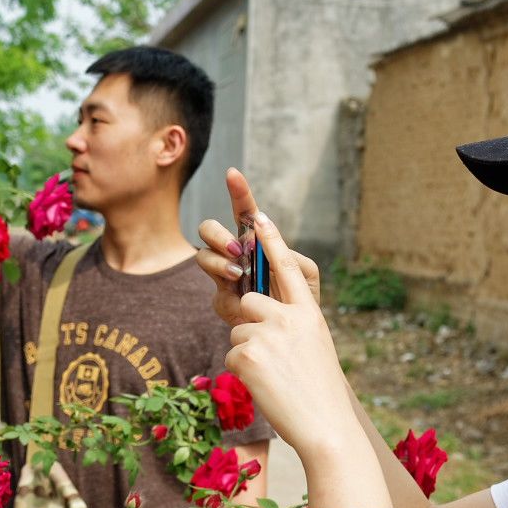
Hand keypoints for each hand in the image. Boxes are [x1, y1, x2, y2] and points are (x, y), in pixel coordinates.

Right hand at [196, 168, 319, 326]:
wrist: (296, 334)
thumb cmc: (301, 298)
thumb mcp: (304, 273)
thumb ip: (287, 254)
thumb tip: (264, 238)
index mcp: (256, 241)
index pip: (243, 211)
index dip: (238, 191)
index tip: (233, 173)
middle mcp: (234, 254)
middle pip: (208, 230)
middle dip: (217, 234)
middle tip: (238, 248)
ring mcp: (225, 277)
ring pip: (202, 256)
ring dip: (219, 261)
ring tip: (239, 272)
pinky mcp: (222, 301)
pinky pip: (216, 292)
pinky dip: (229, 294)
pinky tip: (243, 301)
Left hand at [223, 211, 357, 458]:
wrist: (325, 428)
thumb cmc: (320, 395)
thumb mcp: (314, 349)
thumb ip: (292, 326)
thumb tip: (259, 315)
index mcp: (309, 314)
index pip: (288, 269)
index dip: (273, 241)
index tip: (258, 216)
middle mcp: (289, 318)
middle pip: (250, 301)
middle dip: (251, 325)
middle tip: (272, 359)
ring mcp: (267, 334)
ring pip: (237, 330)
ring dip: (246, 353)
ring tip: (273, 377)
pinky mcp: (246, 353)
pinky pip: (230, 354)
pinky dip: (241, 373)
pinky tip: (264, 386)